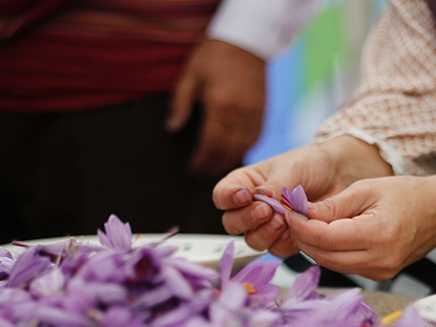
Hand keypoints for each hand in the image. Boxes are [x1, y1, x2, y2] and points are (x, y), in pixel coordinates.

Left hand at [167, 39, 264, 177]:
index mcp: (220, 105)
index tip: (191, 170)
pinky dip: (243, 150)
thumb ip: (180, 103)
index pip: (210, 143)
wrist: (247, 40)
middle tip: (201, 177)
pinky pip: (254, 139)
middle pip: (227, 150)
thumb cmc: (214, 55)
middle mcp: (240, 113)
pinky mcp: (263, 112)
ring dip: (228, 161)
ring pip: (243, 148)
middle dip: (213, 166)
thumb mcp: (190, 75)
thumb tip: (172, 128)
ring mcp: (254, 114)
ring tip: (215, 170)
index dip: (201, 160)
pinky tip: (233, 154)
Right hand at [212, 136, 392, 256]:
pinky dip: (284, 242)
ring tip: (284, 221)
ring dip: (265, 233)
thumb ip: (275, 185)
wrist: (341, 176)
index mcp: (245, 184)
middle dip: (247, 219)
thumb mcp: (291, 168)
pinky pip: (277, 249)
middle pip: (233, 223)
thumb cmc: (311, 164)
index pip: (222, 195)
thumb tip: (260, 198)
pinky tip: (296, 231)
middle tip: (266, 211)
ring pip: (253, 240)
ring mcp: (268, 226)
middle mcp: (252, 207)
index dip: (228, 198)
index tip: (244, 195)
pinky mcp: (287, 239)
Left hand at [286, 173, 435, 279]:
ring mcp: (380, 272)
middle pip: (324, 255)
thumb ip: (333, 205)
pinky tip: (323, 236)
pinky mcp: (379, 275)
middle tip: (291, 218)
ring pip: (331, 264)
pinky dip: (329, 253)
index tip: (288, 211)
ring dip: (313, 247)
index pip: (326, 238)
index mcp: (378, 234)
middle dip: (302, 237)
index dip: (301, 226)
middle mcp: (379, 260)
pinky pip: (344, 266)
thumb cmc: (407, 194)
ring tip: (304, 225)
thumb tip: (301, 213)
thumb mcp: (368, 189)